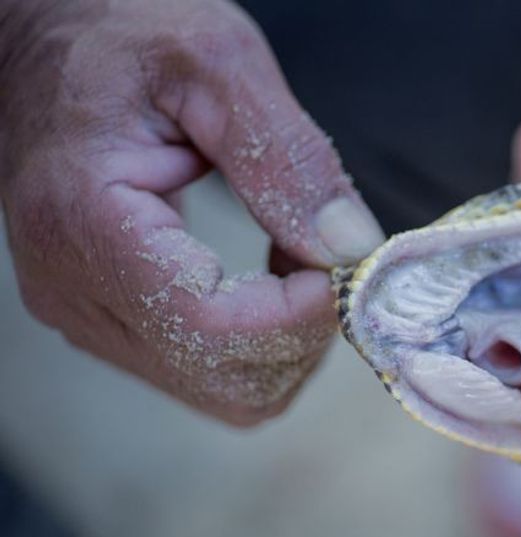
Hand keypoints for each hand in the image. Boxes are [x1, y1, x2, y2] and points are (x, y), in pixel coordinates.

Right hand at [0, 0, 384, 424]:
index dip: (300, 313)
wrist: (45, 39)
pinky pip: (210, 370)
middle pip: (227, 382)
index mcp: (87, 223)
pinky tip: (269, 276)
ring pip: (226, 391)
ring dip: (287, 338)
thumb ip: (287, 157)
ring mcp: (90, 315)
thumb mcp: (216, 64)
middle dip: (303, 331)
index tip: (340, 263)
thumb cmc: (119, 34)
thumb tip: (350, 247)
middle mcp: (76, 291)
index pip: (212, 328)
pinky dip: (263, 338)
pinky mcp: (112, 321)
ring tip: (293, 259)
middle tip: (324, 258)